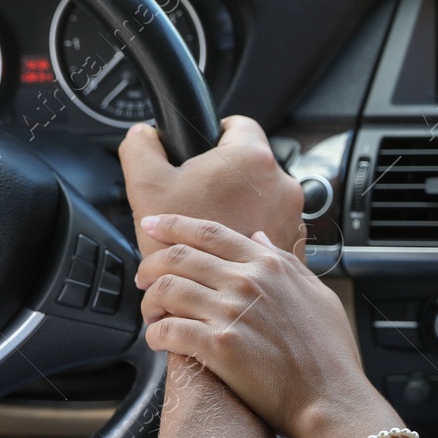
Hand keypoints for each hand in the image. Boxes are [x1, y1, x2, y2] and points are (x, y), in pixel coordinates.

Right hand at [118, 116, 304, 259]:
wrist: (218, 313)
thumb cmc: (186, 254)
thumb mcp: (146, 187)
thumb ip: (141, 147)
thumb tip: (144, 134)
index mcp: (253, 159)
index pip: (237, 125)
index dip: (212, 133)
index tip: (200, 150)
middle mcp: (283, 185)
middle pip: (249, 166)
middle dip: (224, 178)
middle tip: (197, 199)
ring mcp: (294, 218)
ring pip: (263, 198)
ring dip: (240, 207)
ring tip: (212, 228)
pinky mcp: (295, 247)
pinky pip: (273, 227)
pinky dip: (252, 232)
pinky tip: (229, 248)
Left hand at [136, 213, 436, 437]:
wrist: (331, 401)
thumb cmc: (331, 355)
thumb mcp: (318, 294)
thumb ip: (287, 262)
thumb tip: (261, 239)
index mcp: (270, 266)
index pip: (210, 233)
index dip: (174, 225)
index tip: (154, 226)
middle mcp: (248, 283)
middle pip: (179, 257)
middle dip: (151, 265)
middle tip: (143, 279)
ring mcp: (232, 313)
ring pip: (167, 290)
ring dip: (150, 302)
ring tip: (152, 315)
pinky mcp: (219, 347)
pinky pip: (169, 330)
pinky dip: (155, 335)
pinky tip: (158, 341)